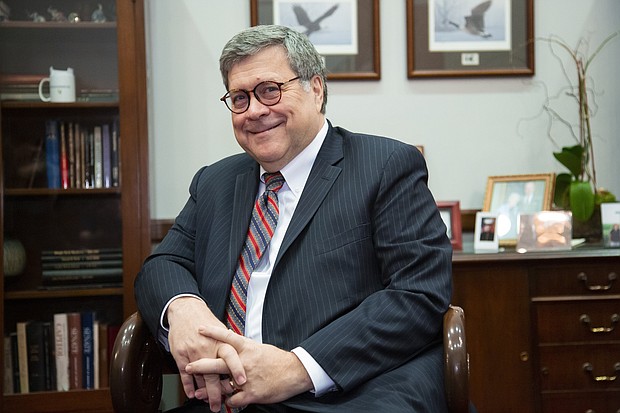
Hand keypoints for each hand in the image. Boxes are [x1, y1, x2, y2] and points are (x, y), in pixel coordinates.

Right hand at [167, 297, 245, 411]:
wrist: (185, 311)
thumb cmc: (205, 320)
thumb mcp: (221, 328)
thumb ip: (231, 343)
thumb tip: (243, 353)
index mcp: (220, 340)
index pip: (231, 356)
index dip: (237, 369)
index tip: (242, 381)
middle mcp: (207, 347)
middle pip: (213, 373)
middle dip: (217, 391)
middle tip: (220, 405)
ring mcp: (193, 353)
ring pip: (199, 377)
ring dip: (204, 392)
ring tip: (209, 403)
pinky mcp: (181, 355)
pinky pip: (184, 374)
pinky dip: (188, 386)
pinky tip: (192, 394)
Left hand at [186, 325, 313, 407]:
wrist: (295, 372)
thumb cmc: (277, 360)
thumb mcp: (260, 348)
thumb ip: (244, 346)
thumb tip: (230, 337)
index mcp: (248, 348)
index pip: (227, 338)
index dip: (213, 332)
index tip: (200, 329)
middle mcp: (245, 362)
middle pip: (218, 363)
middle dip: (201, 365)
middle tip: (188, 366)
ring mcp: (247, 379)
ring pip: (223, 385)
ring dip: (209, 390)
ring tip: (198, 393)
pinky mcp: (252, 393)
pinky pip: (234, 400)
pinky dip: (228, 402)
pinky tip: (224, 402)